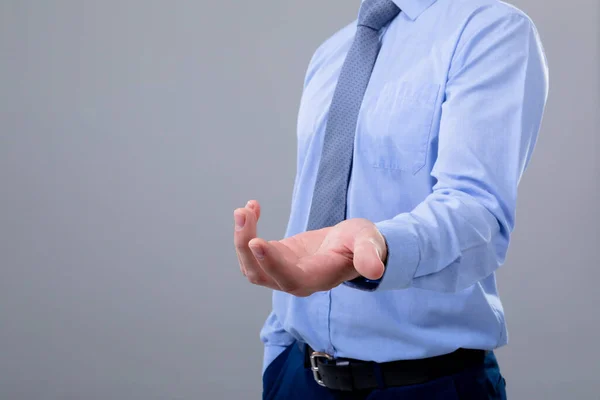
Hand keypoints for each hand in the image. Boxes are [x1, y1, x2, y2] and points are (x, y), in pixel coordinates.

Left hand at [233, 200, 386, 296]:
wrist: (355, 245)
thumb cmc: (364, 243)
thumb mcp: (370, 243)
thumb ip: (370, 255)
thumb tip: (376, 270)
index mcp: (318, 278)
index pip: (289, 278)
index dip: (272, 263)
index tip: (256, 241)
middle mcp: (296, 280)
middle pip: (261, 274)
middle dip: (245, 246)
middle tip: (242, 214)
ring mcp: (283, 271)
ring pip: (251, 265)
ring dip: (242, 238)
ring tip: (245, 209)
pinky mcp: (276, 258)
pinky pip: (253, 249)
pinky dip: (248, 230)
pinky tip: (253, 207)